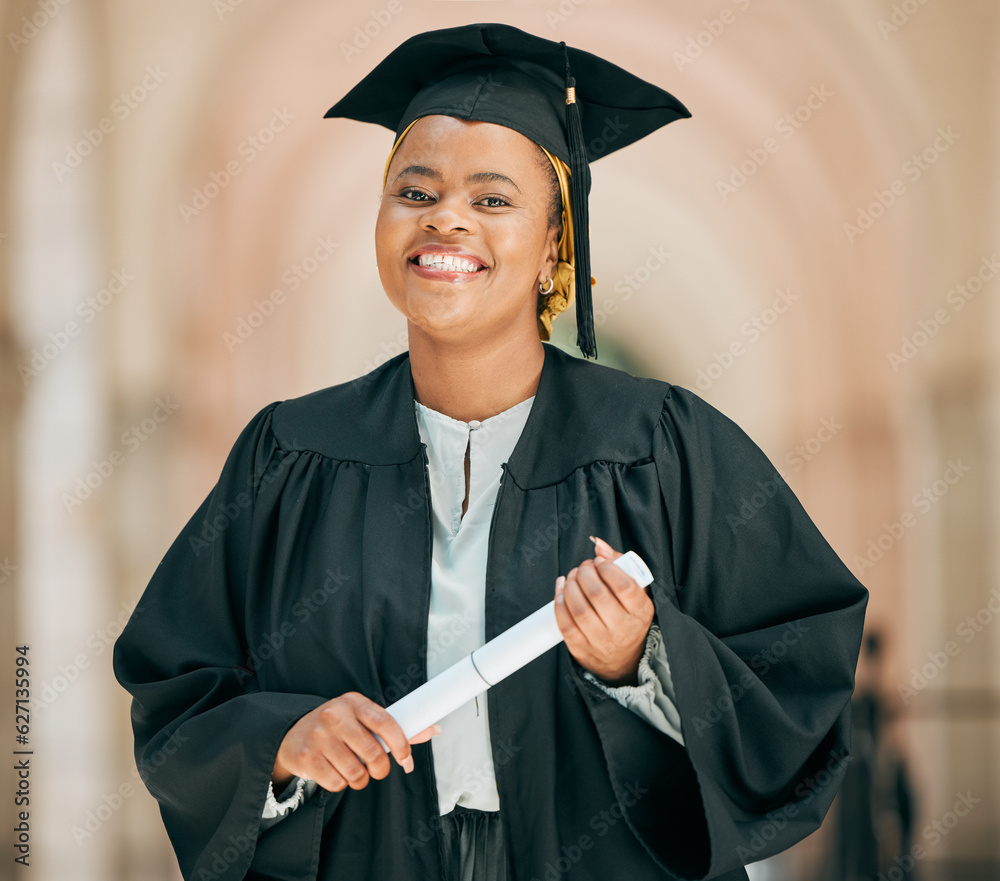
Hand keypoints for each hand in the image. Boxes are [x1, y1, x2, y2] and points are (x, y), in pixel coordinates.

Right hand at [273, 692, 440, 791]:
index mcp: (354, 703)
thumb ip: (395, 727)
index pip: (386, 723)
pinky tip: (335, 771)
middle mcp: (335, 716)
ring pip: (356, 772)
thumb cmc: (338, 727)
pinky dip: (341, 783)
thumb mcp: (363, 719)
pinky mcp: (306, 758)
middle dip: (381, 769)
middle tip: (377, 770)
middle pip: (373, 753)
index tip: (406, 759)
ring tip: (354, 771)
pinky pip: (337, 783)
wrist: (293, 734)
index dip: (401, 744)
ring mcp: (318, 736)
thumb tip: (434, 729)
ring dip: (360, 779)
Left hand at [554, 536, 653, 685]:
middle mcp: (623, 628)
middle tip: (583, 568)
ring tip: (572, 578)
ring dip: (570, 587)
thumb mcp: (634, 590)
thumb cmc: (626, 614)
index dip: (608, 569)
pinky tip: (561, 591)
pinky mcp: (582, 649)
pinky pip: (566, 625)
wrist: (621, 657)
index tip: (599, 563)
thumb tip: (598, 545)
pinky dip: (559, 604)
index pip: (625, 587)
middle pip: (598, 595)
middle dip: (585, 574)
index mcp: (640, 611)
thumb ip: (619, 562)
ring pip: (580, 610)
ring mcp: (602, 641)